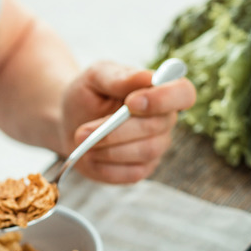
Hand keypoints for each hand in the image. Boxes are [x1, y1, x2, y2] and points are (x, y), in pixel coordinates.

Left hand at [60, 60, 195, 183]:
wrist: (67, 121)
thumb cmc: (86, 94)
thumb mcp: (95, 77)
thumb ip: (120, 77)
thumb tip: (149, 78)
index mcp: (159, 90)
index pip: (183, 93)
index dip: (164, 99)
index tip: (130, 103)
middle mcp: (164, 119)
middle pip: (156, 127)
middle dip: (116, 130)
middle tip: (83, 132)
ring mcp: (156, 146)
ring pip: (145, 151)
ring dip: (109, 148)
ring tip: (81, 140)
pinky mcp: (141, 169)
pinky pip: (132, 173)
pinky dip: (105, 166)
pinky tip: (89, 155)